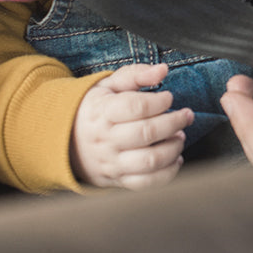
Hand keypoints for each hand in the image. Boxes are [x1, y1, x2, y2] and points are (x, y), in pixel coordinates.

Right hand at [70, 63, 193, 189]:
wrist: (66, 140)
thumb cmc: (95, 109)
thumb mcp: (109, 85)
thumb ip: (136, 74)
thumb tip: (162, 70)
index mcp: (102, 112)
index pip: (135, 107)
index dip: (159, 101)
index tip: (168, 97)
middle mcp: (106, 140)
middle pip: (147, 133)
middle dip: (174, 122)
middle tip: (186, 115)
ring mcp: (112, 162)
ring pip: (149, 161)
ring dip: (173, 148)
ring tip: (179, 136)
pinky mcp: (118, 180)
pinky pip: (146, 183)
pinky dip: (168, 173)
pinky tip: (175, 158)